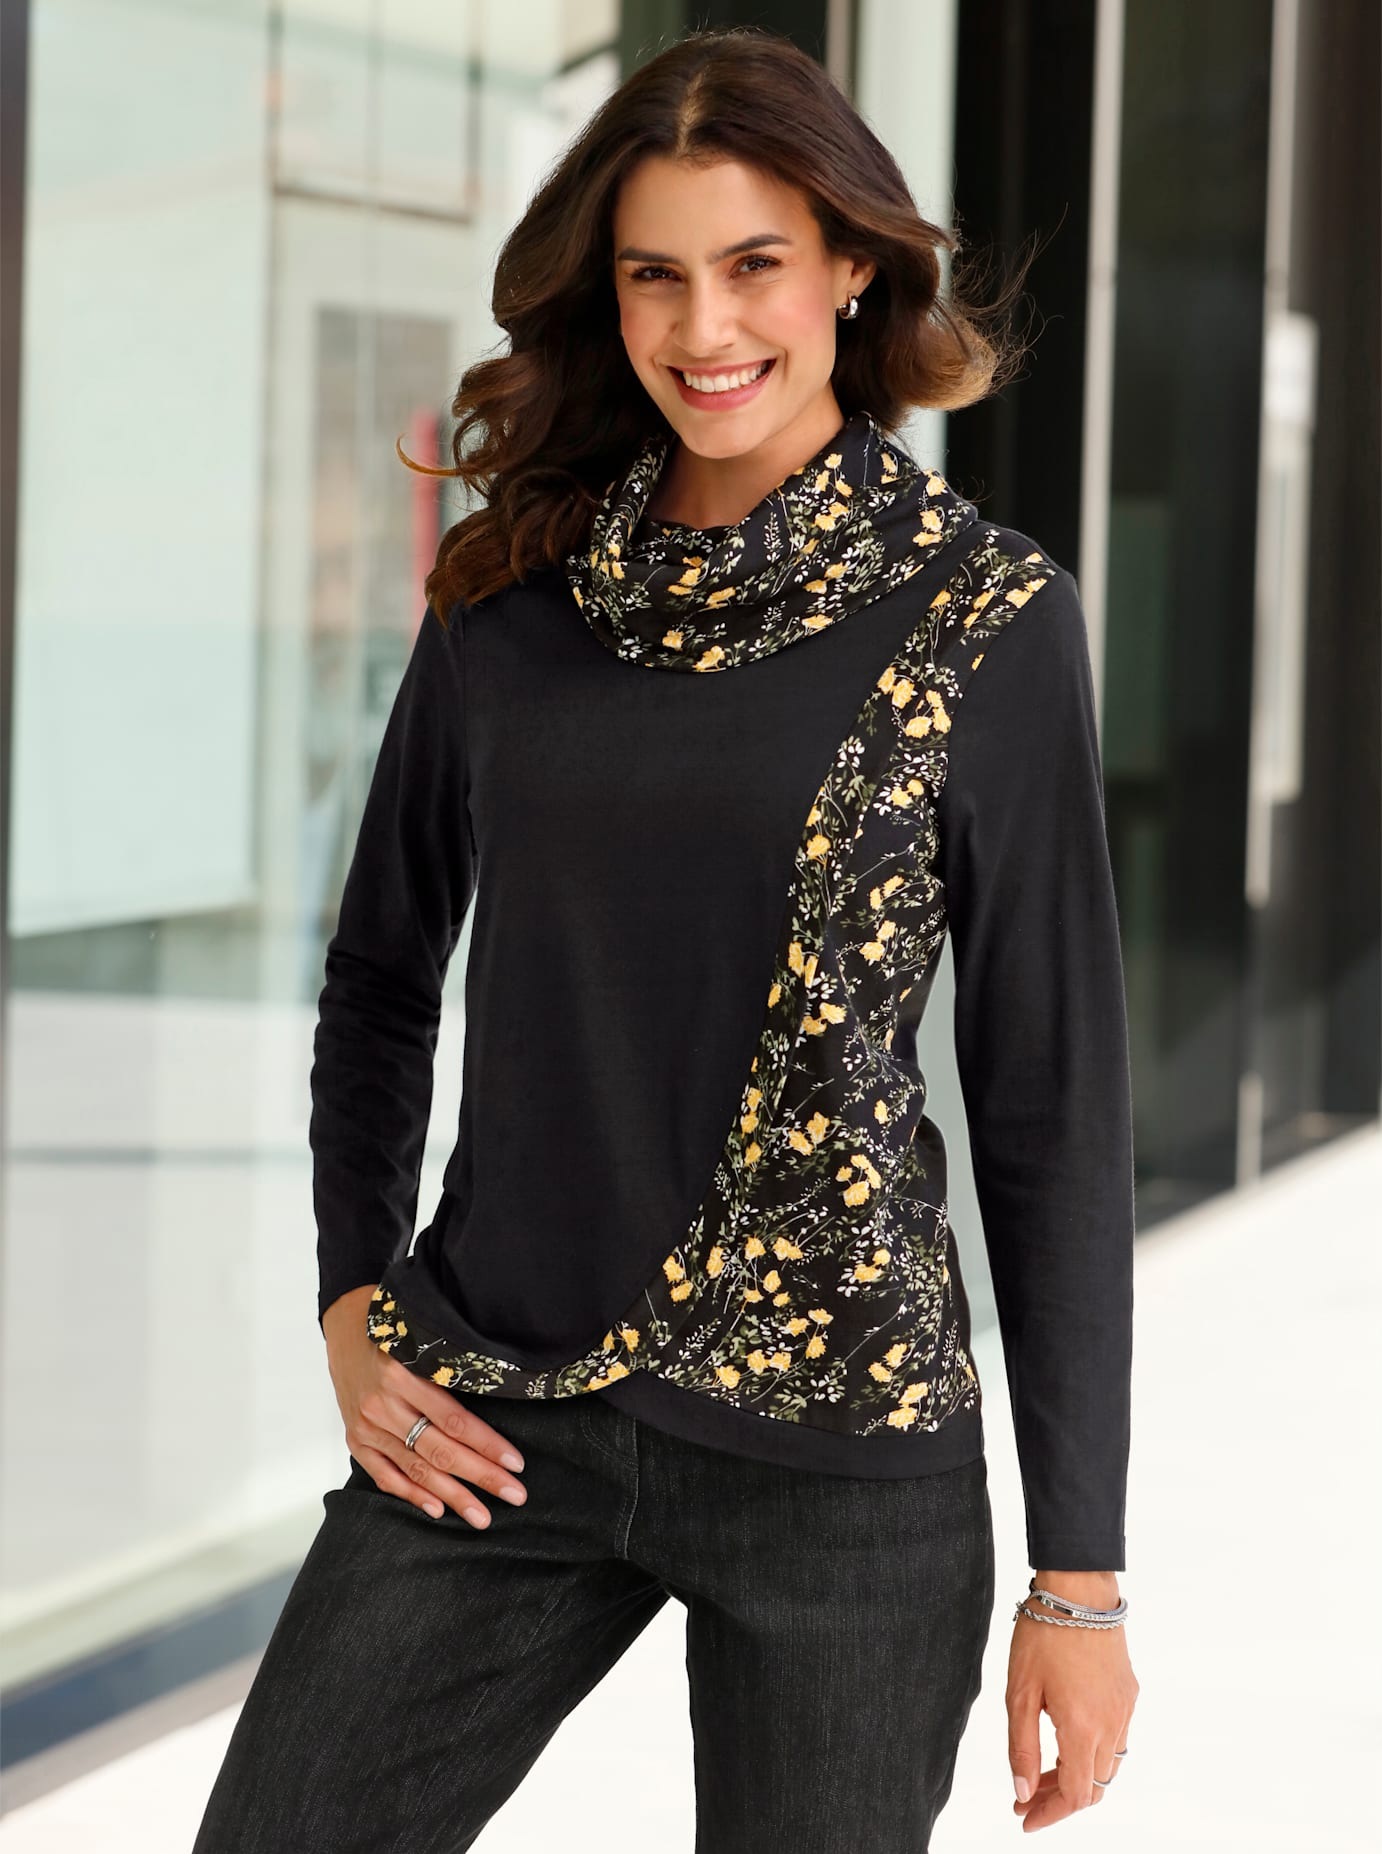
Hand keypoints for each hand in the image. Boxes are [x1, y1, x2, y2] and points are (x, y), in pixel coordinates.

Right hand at [321, 1284, 527, 1527]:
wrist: (346, 1326)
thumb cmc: (397, 1331)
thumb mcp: (424, 1341)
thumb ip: (452, 1373)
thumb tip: (498, 1407)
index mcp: (404, 1375)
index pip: (454, 1420)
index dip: (487, 1445)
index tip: (516, 1463)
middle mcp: (383, 1404)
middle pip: (440, 1450)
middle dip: (481, 1476)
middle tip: (515, 1495)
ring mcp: (367, 1426)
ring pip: (417, 1469)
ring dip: (453, 1496)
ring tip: (483, 1516)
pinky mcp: (356, 1439)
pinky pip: (385, 1475)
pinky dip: (411, 1495)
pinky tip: (438, 1510)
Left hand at [1006, 1571, 1137, 1832]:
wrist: (1079, 1589)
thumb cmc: (1043, 1634)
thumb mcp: (1019, 1692)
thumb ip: (1021, 1747)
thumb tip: (1022, 1792)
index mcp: (1083, 1727)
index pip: (1075, 1796)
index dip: (1050, 1814)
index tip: (1024, 1818)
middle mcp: (1111, 1724)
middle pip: (1094, 1787)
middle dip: (1059, 1799)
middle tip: (1026, 1796)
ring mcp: (1125, 1709)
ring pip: (1108, 1767)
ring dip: (1078, 1777)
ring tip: (1042, 1771)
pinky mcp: (1129, 1694)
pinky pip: (1116, 1739)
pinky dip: (1092, 1752)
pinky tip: (1066, 1740)